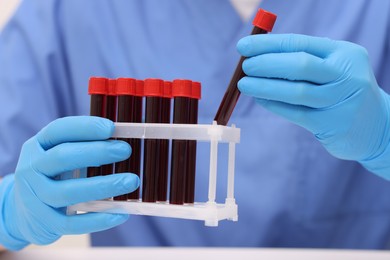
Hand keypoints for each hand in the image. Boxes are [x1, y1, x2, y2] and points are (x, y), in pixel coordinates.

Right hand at [0, 116, 138, 249]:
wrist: (25, 212)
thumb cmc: (55, 175)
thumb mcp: (61, 154)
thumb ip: (84, 146)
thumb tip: (122, 141)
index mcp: (38, 146)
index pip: (58, 130)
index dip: (85, 128)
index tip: (111, 128)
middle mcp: (31, 169)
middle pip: (63, 157)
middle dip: (97, 152)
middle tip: (125, 150)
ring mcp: (35, 198)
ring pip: (68, 193)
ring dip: (103, 186)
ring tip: (130, 181)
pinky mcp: (44, 222)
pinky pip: (72, 224)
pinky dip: (98, 220)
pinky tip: (120, 214)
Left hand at [237, 34, 389, 178]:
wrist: (377, 125)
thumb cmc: (342, 90)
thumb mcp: (333, 68)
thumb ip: (302, 60)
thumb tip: (258, 56)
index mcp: (344, 54)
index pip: (300, 44)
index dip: (268, 45)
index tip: (243, 47)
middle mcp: (346, 75)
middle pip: (300, 65)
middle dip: (266, 64)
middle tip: (245, 66)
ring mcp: (341, 101)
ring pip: (296, 92)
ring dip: (265, 87)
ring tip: (244, 84)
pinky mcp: (333, 125)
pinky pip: (297, 113)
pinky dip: (275, 105)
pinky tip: (260, 99)